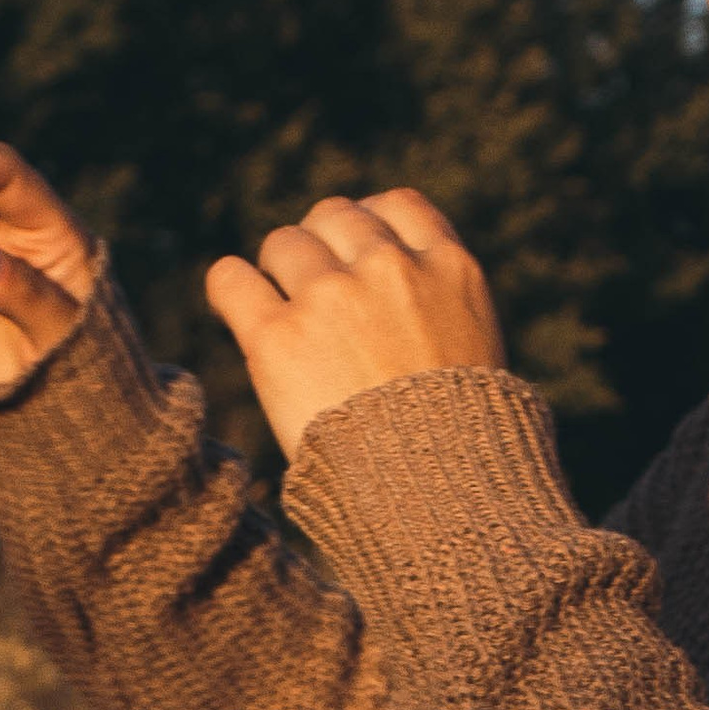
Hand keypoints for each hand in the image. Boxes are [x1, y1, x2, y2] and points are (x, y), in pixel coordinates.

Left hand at [204, 190, 505, 461]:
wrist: (435, 503)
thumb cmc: (463, 454)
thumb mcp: (478, 362)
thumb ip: (442, 312)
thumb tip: (404, 304)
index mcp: (449, 270)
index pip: (398, 207)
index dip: (369, 226)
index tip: (354, 258)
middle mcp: (390, 269)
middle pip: (334, 217)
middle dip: (321, 251)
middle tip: (314, 299)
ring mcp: (332, 297)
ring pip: (283, 243)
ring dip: (278, 275)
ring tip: (284, 322)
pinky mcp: (279, 337)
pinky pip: (232, 280)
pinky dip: (229, 290)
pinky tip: (236, 309)